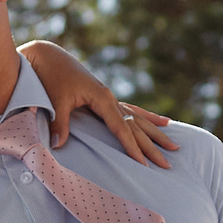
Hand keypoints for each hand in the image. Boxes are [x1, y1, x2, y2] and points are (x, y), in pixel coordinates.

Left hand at [17, 40, 176, 167]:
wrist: (50, 57)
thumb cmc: (52, 77)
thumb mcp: (55, 101)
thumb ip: (60, 123)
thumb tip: (58, 144)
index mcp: (102, 98)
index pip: (122, 128)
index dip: (132, 147)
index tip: (143, 163)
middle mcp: (111, 98)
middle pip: (136, 126)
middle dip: (152, 146)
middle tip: (167, 165)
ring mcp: (110, 97)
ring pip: (138, 119)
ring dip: (156, 134)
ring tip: (173, 146)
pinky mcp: (106, 97)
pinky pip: (132, 110)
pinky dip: (147, 117)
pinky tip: (163, 121)